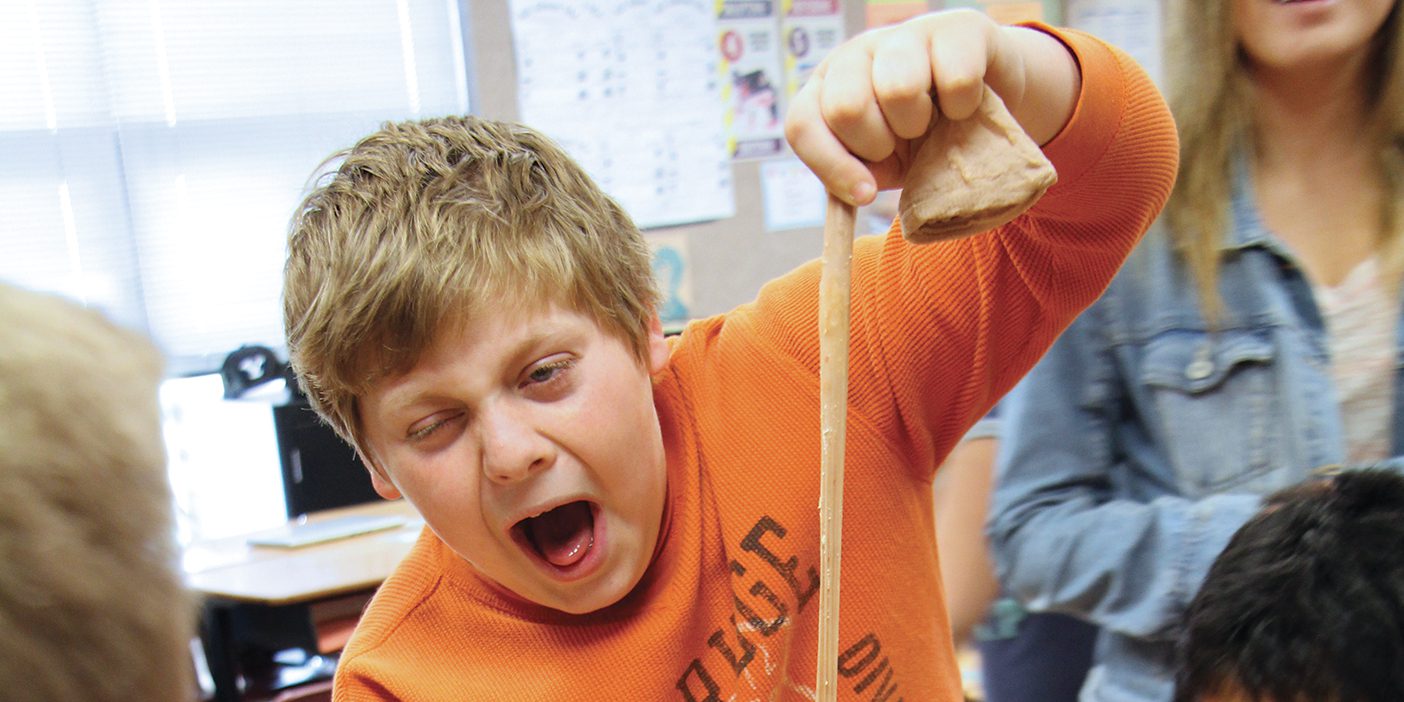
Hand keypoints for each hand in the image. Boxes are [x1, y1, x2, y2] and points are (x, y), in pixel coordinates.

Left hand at [784, 10, 1078, 206]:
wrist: (990, 107)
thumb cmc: (926, 139)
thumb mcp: (884, 165)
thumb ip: (858, 179)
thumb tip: (857, 196)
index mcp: (827, 89)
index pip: (802, 124)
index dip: (832, 167)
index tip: (866, 194)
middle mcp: (858, 54)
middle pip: (844, 106)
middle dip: (878, 143)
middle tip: (902, 143)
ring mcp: (904, 35)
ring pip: (897, 87)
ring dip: (919, 123)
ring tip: (932, 123)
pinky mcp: (957, 28)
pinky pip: (955, 78)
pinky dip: (964, 107)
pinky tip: (963, 105)